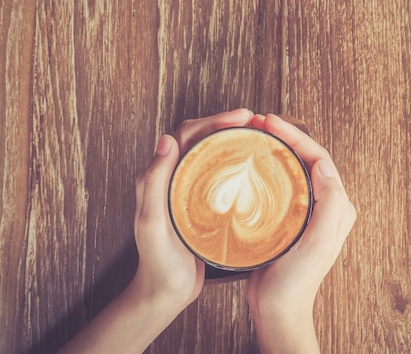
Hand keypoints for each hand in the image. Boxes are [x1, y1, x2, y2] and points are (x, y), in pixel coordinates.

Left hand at [58, 109, 255, 353]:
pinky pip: (218, 174)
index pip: (187, 135)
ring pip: (210, 153)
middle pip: (201, 138)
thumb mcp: (152, 222)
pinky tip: (252, 166)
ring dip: (231, 139)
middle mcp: (172, 178)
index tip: (241, 117)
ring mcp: (188, 190)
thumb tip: (165, 140)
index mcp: (158, 176)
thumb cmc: (158, 262)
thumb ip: (154, 182)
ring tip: (257, 135)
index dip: (214, 120)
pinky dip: (234, 163)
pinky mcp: (201, 204)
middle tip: (255, 121)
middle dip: (226, 123)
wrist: (165, 293)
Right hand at [247, 114, 356, 353]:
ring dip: (275, 148)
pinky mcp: (287, 218)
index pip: (319, 158)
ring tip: (253, 134)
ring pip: (292, 168)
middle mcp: (325, 205)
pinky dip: (266, 168)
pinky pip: (279, 184)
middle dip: (285, 136)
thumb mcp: (317, 243)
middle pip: (306, 158)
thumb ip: (330, 204)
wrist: (278, 309)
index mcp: (337, 206)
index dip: (296, 136)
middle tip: (258, 122)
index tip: (270, 123)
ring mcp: (306, 211)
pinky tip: (249, 163)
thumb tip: (324, 165)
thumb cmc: (296, 282)